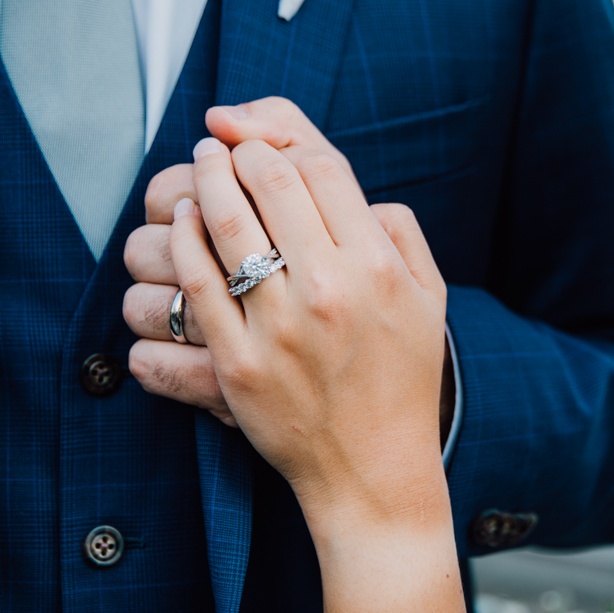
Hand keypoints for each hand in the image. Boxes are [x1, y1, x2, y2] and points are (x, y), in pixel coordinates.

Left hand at [125, 98, 457, 438]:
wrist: (373, 470)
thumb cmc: (403, 380)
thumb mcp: (428, 299)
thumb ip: (403, 233)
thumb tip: (360, 193)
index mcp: (376, 267)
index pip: (322, 172)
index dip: (286, 143)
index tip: (264, 143)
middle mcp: (328, 290)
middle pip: (271, 184)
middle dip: (242, 151)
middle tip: (225, 144)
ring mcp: (279, 327)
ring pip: (226, 224)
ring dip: (207, 181)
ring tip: (202, 165)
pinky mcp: (238, 363)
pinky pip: (197, 283)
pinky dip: (185, 240)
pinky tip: (185, 221)